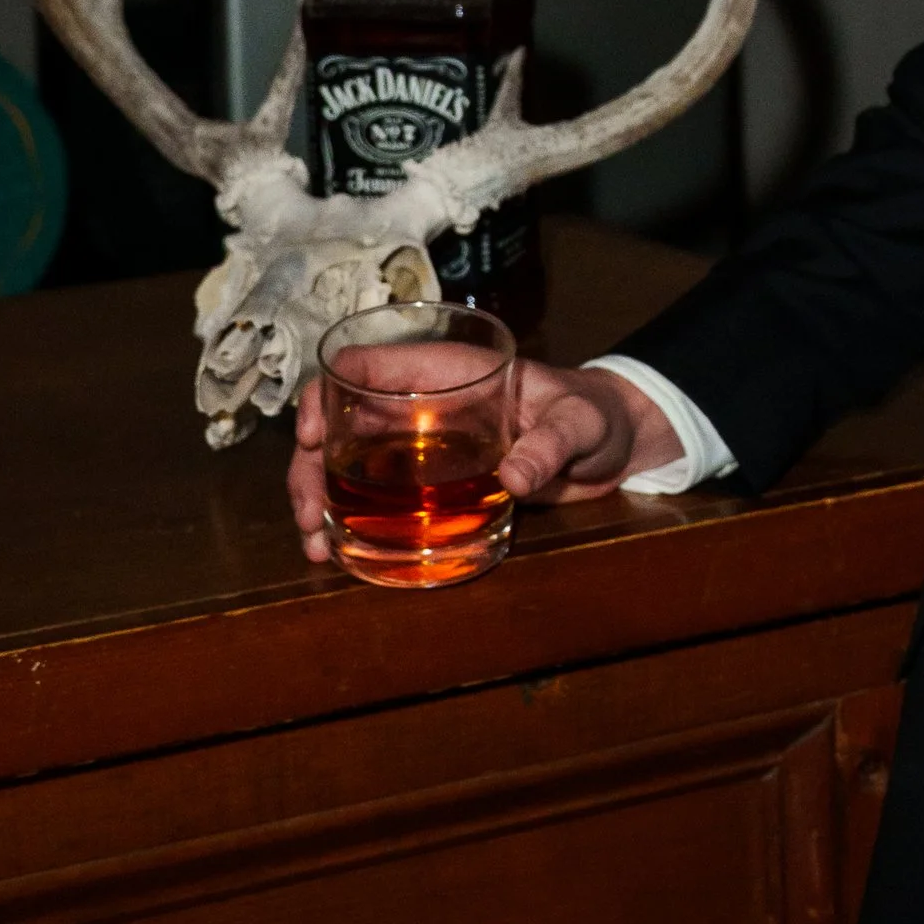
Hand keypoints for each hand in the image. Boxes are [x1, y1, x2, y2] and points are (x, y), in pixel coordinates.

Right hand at [285, 359, 680, 563]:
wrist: (614, 446)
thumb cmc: (596, 415)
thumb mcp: (580, 424)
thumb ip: (551, 445)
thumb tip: (513, 477)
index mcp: (447, 373)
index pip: (365, 367)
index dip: (323, 394)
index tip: (308, 437)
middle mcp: (422, 408)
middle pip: (341, 425)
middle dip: (310, 467)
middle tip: (309, 516)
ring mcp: (422, 449)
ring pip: (348, 467)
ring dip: (322, 502)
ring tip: (316, 546)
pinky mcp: (432, 487)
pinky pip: (378, 500)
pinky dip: (352, 525)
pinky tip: (339, 556)